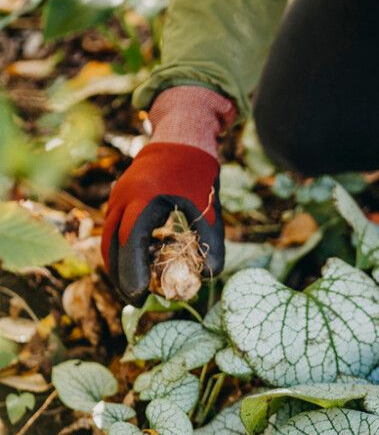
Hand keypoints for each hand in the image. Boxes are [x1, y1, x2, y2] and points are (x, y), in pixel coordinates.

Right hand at [101, 86, 235, 301]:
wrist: (182, 134)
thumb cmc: (197, 170)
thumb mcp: (208, 204)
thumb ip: (211, 238)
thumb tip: (213, 273)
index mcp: (144, 199)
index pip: (130, 242)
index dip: (132, 271)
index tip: (138, 294)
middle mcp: (124, 197)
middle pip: (111, 244)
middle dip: (120, 274)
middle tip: (134, 299)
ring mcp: (118, 196)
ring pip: (108, 236)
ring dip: (117, 262)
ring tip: (133, 287)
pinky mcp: (119, 196)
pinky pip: (113, 227)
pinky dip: (119, 247)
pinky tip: (136, 263)